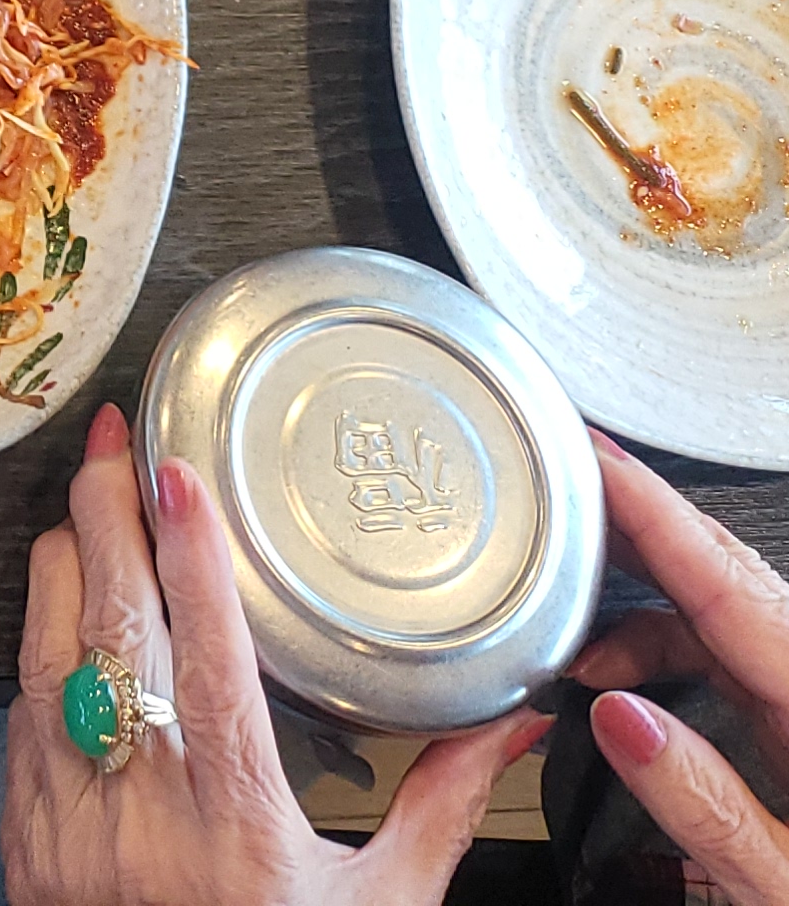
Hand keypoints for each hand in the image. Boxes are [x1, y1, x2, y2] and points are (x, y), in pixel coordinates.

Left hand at [2, 400, 545, 905]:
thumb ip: (443, 806)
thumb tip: (512, 725)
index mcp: (238, 823)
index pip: (204, 657)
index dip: (188, 557)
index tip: (178, 477)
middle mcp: (144, 811)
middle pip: (109, 626)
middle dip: (104, 515)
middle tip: (113, 444)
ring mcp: (70, 817)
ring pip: (44, 650)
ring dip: (59, 563)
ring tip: (83, 499)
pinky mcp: (24, 830)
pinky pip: (17, 709)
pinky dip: (37, 645)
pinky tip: (55, 607)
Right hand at [570, 433, 788, 905]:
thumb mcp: (784, 885)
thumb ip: (707, 806)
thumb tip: (620, 721)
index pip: (729, 584)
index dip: (654, 511)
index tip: (592, 458)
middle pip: (724, 573)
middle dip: (633, 522)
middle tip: (556, 482)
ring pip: (715, 609)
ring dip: (633, 599)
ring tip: (562, 612)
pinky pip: (719, 649)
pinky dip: (654, 644)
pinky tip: (608, 675)